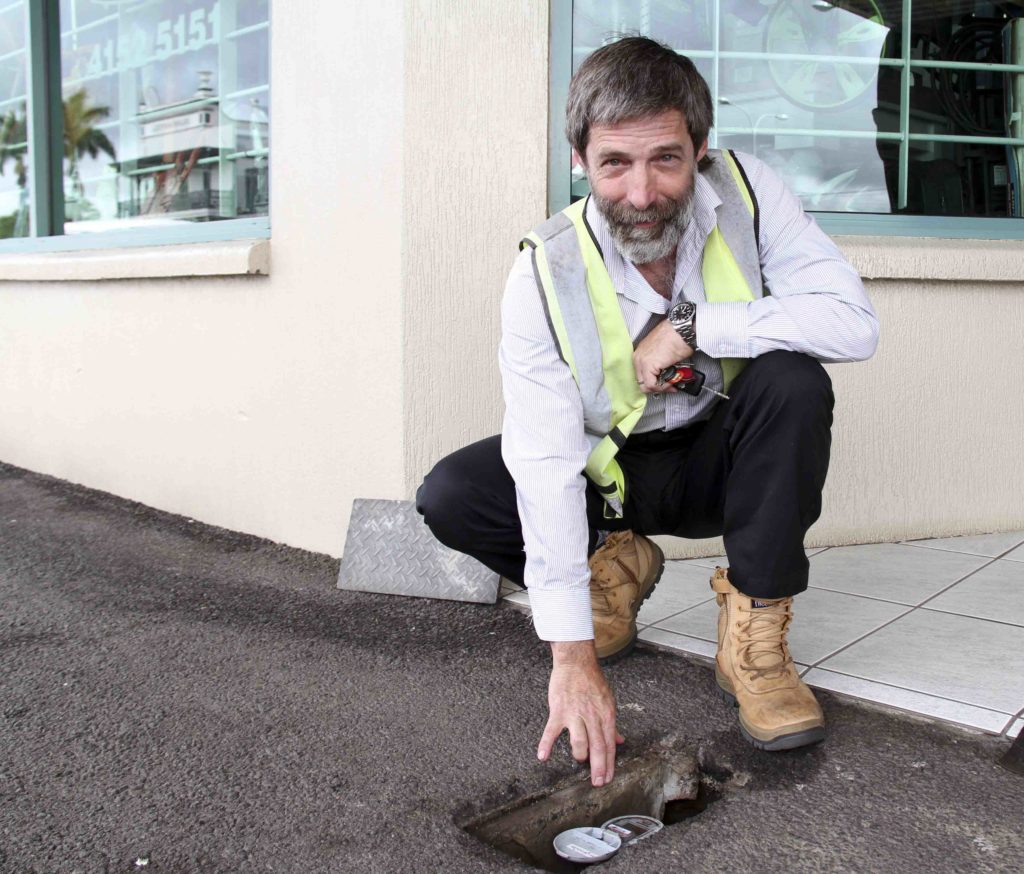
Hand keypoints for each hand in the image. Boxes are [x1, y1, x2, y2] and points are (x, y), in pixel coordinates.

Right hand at [537, 641, 624, 786]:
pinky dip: (546, 744)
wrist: (576, 662)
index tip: (608, 778)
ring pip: (579, 742)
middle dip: (599, 768)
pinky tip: (543, 756)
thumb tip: (619, 740)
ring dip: (580, 755)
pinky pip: (552, 731)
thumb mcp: (608, 701)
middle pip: (598, 747)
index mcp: (606, 715)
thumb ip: (611, 724)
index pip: (609, 744)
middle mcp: (592, 716)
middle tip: (598, 783)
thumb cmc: (592, 680)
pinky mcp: (559, 710)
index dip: (610, 764)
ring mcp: (575, 714)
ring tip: (580, 761)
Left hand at [633, 319, 693, 393]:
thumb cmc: (677, 337)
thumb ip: (658, 364)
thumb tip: (663, 375)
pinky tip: (671, 382)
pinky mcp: (647, 365)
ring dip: (660, 387)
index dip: (654, 383)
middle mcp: (637, 357)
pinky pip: (652, 385)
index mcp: (639, 353)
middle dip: (656, 387)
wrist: (681, 330)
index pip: (641, 376)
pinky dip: (663, 387)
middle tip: (669, 386)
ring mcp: (641, 361)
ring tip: (672, 384)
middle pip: (642, 382)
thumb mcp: (662, 352)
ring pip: (646, 386)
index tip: (665, 383)